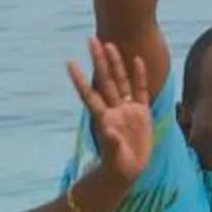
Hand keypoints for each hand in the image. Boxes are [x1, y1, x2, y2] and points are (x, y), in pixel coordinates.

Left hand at [65, 37, 153, 196]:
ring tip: (110, 44)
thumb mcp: (115, 157)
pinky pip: (140, 91)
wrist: (128, 171)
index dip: (80, 79)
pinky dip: (139, 76)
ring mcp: (127, 109)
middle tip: (91, 40)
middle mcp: (113, 109)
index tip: (70, 63)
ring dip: (116, 63)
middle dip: (98, 60)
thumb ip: (112, 144)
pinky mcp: (141, 113)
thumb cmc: (117, 166)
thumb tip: (109, 132)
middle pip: (105, 80)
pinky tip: (137, 60)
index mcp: (103, 118)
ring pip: (120, 81)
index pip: (89, 94)